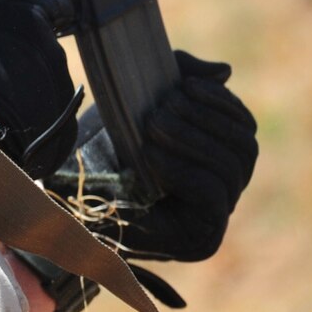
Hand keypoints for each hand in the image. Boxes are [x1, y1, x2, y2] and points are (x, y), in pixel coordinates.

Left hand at [112, 51, 258, 262]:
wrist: (67, 194)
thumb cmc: (106, 147)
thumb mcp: (148, 101)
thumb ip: (185, 79)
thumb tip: (225, 71)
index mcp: (220, 159)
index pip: (244, 128)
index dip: (222, 103)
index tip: (186, 85)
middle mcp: (226, 191)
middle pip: (245, 148)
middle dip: (205, 119)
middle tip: (163, 107)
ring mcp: (217, 219)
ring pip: (231, 169)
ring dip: (191, 139)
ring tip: (153, 126)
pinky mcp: (202, 239)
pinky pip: (212, 195)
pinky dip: (183, 169)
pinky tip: (151, 155)